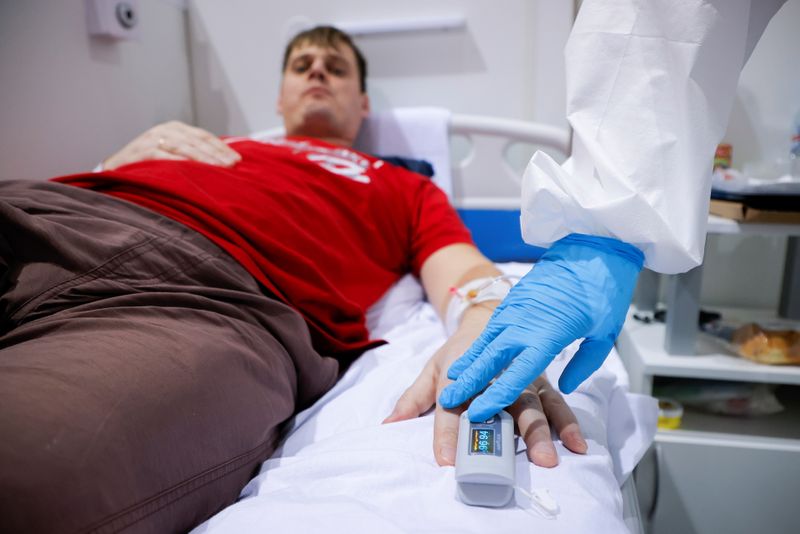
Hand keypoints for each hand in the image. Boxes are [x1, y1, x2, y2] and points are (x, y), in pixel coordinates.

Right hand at [102, 120, 240, 170]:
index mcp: (176, 129)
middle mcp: (165, 130)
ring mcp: (151, 139)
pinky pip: (163, 156)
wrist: (115, 170)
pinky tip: (193, 170)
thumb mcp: (174, 155)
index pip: (204, 136)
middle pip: (196, 141)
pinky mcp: (140, 152)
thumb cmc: (150, 165)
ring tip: (219, 168)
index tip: (238, 160)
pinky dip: (179, 162)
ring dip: (203, 158)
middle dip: (216, 153)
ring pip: (183, 147)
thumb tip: (224, 163)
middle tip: (233, 165)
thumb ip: (194, 155)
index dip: (221, 148)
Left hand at [383, 306, 586, 466]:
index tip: (445, 460)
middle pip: (499, 406)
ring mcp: (522, 377)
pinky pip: (557, 403)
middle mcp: (495, 375)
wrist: (487, 318)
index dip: (446, 433)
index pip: (451, 406)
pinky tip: (577, 443)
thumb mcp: (432, 369)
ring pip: (533, 405)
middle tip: (506, 463)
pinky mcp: (542, 382)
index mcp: (462, 372)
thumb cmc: (458, 353)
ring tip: (549, 458)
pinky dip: (568, 423)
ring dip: (540, 432)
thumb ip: (412, 399)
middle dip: (501, 435)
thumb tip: (388, 422)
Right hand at [440, 234, 643, 421]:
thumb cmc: (603, 290)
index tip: (479, 410)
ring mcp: (515, 310)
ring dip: (468, 363)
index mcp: (548, 334)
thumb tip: (566, 385)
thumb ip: (584, 363)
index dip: (496, 395)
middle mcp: (524, 323)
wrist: (592, 247)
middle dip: (469, 382)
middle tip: (448, 400)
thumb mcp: (604, 333)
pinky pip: (491, 328)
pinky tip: (470, 356)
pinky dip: (478, 344)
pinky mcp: (513, 300)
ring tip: (451, 380)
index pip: (518, 373)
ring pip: (485, 342)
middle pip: (491, 359)